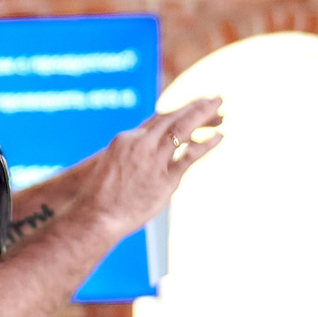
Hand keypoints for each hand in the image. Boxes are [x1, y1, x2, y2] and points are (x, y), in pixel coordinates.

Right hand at [73, 95, 224, 235]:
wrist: (96, 217)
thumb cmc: (98, 197)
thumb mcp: (108, 167)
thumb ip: (123, 157)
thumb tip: (131, 159)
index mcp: (126, 139)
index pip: (157, 120)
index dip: (178, 112)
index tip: (191, 107)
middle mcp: (141, 144)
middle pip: (172, 117)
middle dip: (195, 106)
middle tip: (213, 99)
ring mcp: (155, 160)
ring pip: (184, 128)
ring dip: (204, 114)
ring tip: (220, 105)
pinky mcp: (167, 178)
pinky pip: (192, 156)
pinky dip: (207, 144)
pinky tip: (220, 135)